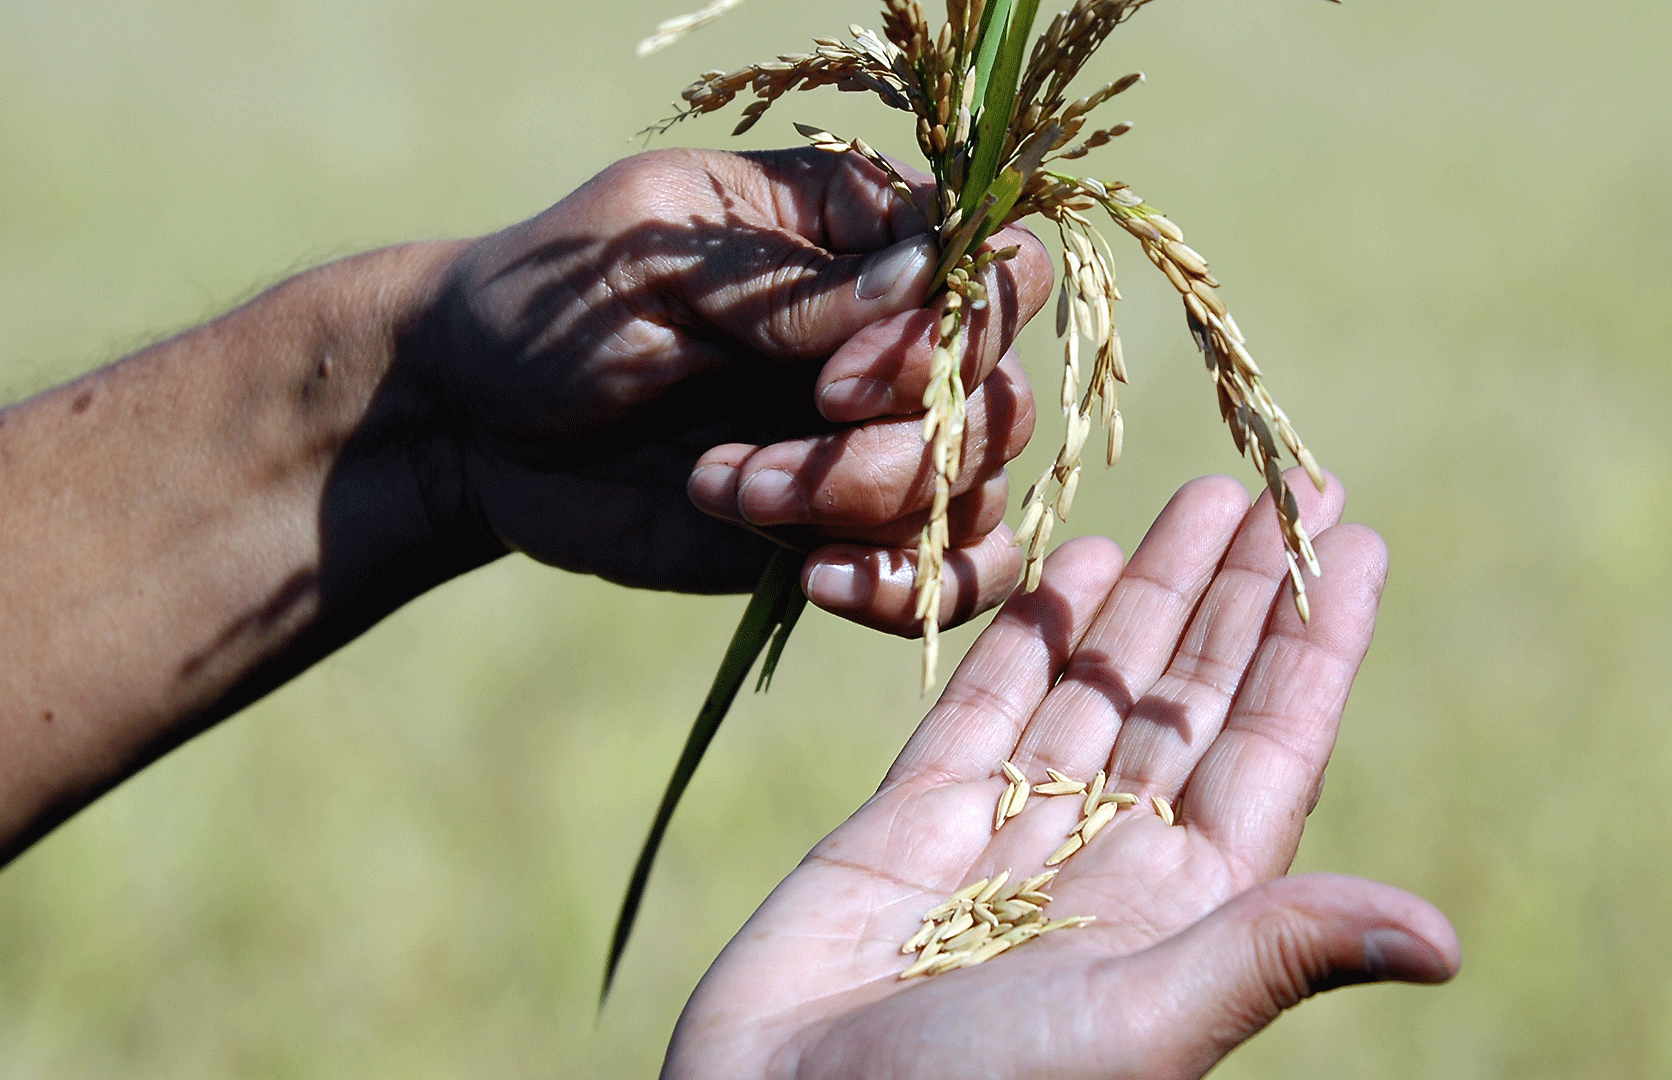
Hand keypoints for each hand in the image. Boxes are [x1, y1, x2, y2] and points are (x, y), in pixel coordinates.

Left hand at [405, 146, 1048, 631]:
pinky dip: (906, 589)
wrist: (474, 432)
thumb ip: (784, 279)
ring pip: (977, 493)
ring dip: (866, 510)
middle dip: (900, 445)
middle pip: (1002, 396)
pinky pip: (949, 577)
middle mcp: (889, 338)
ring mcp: (876, 440)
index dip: (951, 333)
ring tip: (732, 495)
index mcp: (853, 234)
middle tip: (767, 452)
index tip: (836, 376)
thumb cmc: (551, 311)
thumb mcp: (648, 262)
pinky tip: (815, 579)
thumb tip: (922, 278)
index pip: (995, 268)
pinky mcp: (849, 532)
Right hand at [659, 473, 1458, 1078]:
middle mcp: (1109, 865)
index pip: (1274, 748)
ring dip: (1151, 592)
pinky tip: (1077, 559)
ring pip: (1098, 687)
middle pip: (1194, 698)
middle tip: (1285, 480)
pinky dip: (1030, 632)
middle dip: (1243, 592)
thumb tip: (1448, 944)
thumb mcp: (1142, 1023)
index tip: (1360, 539)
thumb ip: (1273, 952)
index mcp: (1184, 911)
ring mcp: (1008, 840)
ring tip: (1198, 497)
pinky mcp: (911, 827)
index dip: (1320, 644)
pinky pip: (985, 706)